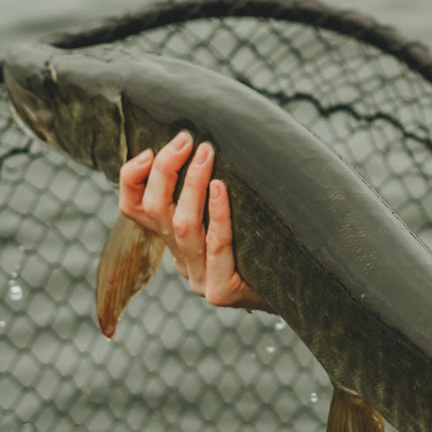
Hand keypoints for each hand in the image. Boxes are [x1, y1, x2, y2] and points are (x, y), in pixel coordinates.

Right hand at [117, 131, 272, 311]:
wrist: (299, 291)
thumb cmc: (267, 241)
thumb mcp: (233, 212)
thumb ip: (212, 188)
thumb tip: (205, 139)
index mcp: (173, 241)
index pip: (134, 209)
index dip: (132, 179)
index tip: (148, 151)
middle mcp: (181, 260)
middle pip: (156, 211)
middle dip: (165, 171)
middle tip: (185, 139)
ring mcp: (200, 279)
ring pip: (182, 226)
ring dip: (192, 185)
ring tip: (206, 155)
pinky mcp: (222, 291)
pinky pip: (217, 245)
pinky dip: (217, 214)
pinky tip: (221, 188)